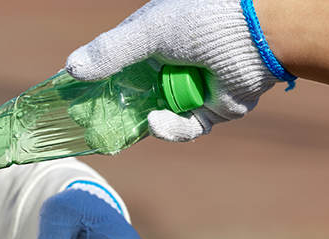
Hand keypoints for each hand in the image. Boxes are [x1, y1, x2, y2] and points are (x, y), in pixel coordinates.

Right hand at [66, 0, 293, 141]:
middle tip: (90, 124)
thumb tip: (71, 69)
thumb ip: (110, 51)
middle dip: (115, 110)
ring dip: (143, 119)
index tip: (78, 97)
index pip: (118, 62)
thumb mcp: (148, 31)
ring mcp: (190, 87)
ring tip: (129, 122)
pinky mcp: (210, 110)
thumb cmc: (203, 20)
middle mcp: (171, 63)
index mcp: (154, 37)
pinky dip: (171, 128)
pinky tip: (157, 122)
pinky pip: (184, 127)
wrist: (258, 34)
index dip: (98, 80)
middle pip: (134, 93)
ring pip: (156, 114)